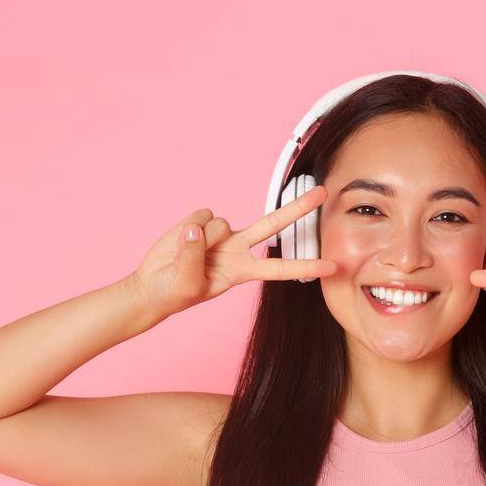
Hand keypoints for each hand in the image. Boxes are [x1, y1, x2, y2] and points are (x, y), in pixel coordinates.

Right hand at [128, 184, 338, 317]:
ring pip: (219, 223)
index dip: (305, 266)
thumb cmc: (175, 293)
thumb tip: (198, 229)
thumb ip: (193, 257)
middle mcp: (238, 248)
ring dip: (198, 240)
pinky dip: (185, 230)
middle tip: (324, 192)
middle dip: (298, 208)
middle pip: (273, 224)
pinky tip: (179, 243)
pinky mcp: (201, 221)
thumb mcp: (188, 284)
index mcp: (242, 271)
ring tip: (183, 257)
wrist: (153, 285)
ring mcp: (220, 234)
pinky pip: (199, 216)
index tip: (332, 266)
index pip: (280, 268)